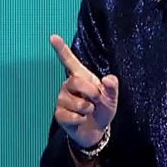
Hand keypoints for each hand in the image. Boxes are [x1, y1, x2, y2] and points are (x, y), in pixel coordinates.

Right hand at [49, 34, 118, 150]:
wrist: (96, 130)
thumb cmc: (102, 110)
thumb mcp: (112, 99)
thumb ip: (113, 87)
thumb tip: (108, 78)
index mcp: (81, 77)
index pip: (69, 61)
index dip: (61, 49)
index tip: (53, 37)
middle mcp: (68, 85)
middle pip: (75, 82)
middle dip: (92, 93)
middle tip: (96, 101)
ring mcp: (62, 99)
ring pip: (76, 102)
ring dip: (88, 109)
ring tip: (88, 111)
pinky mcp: (59, 114)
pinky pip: (72, 116)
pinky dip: (81, 120)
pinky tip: (80, 120)